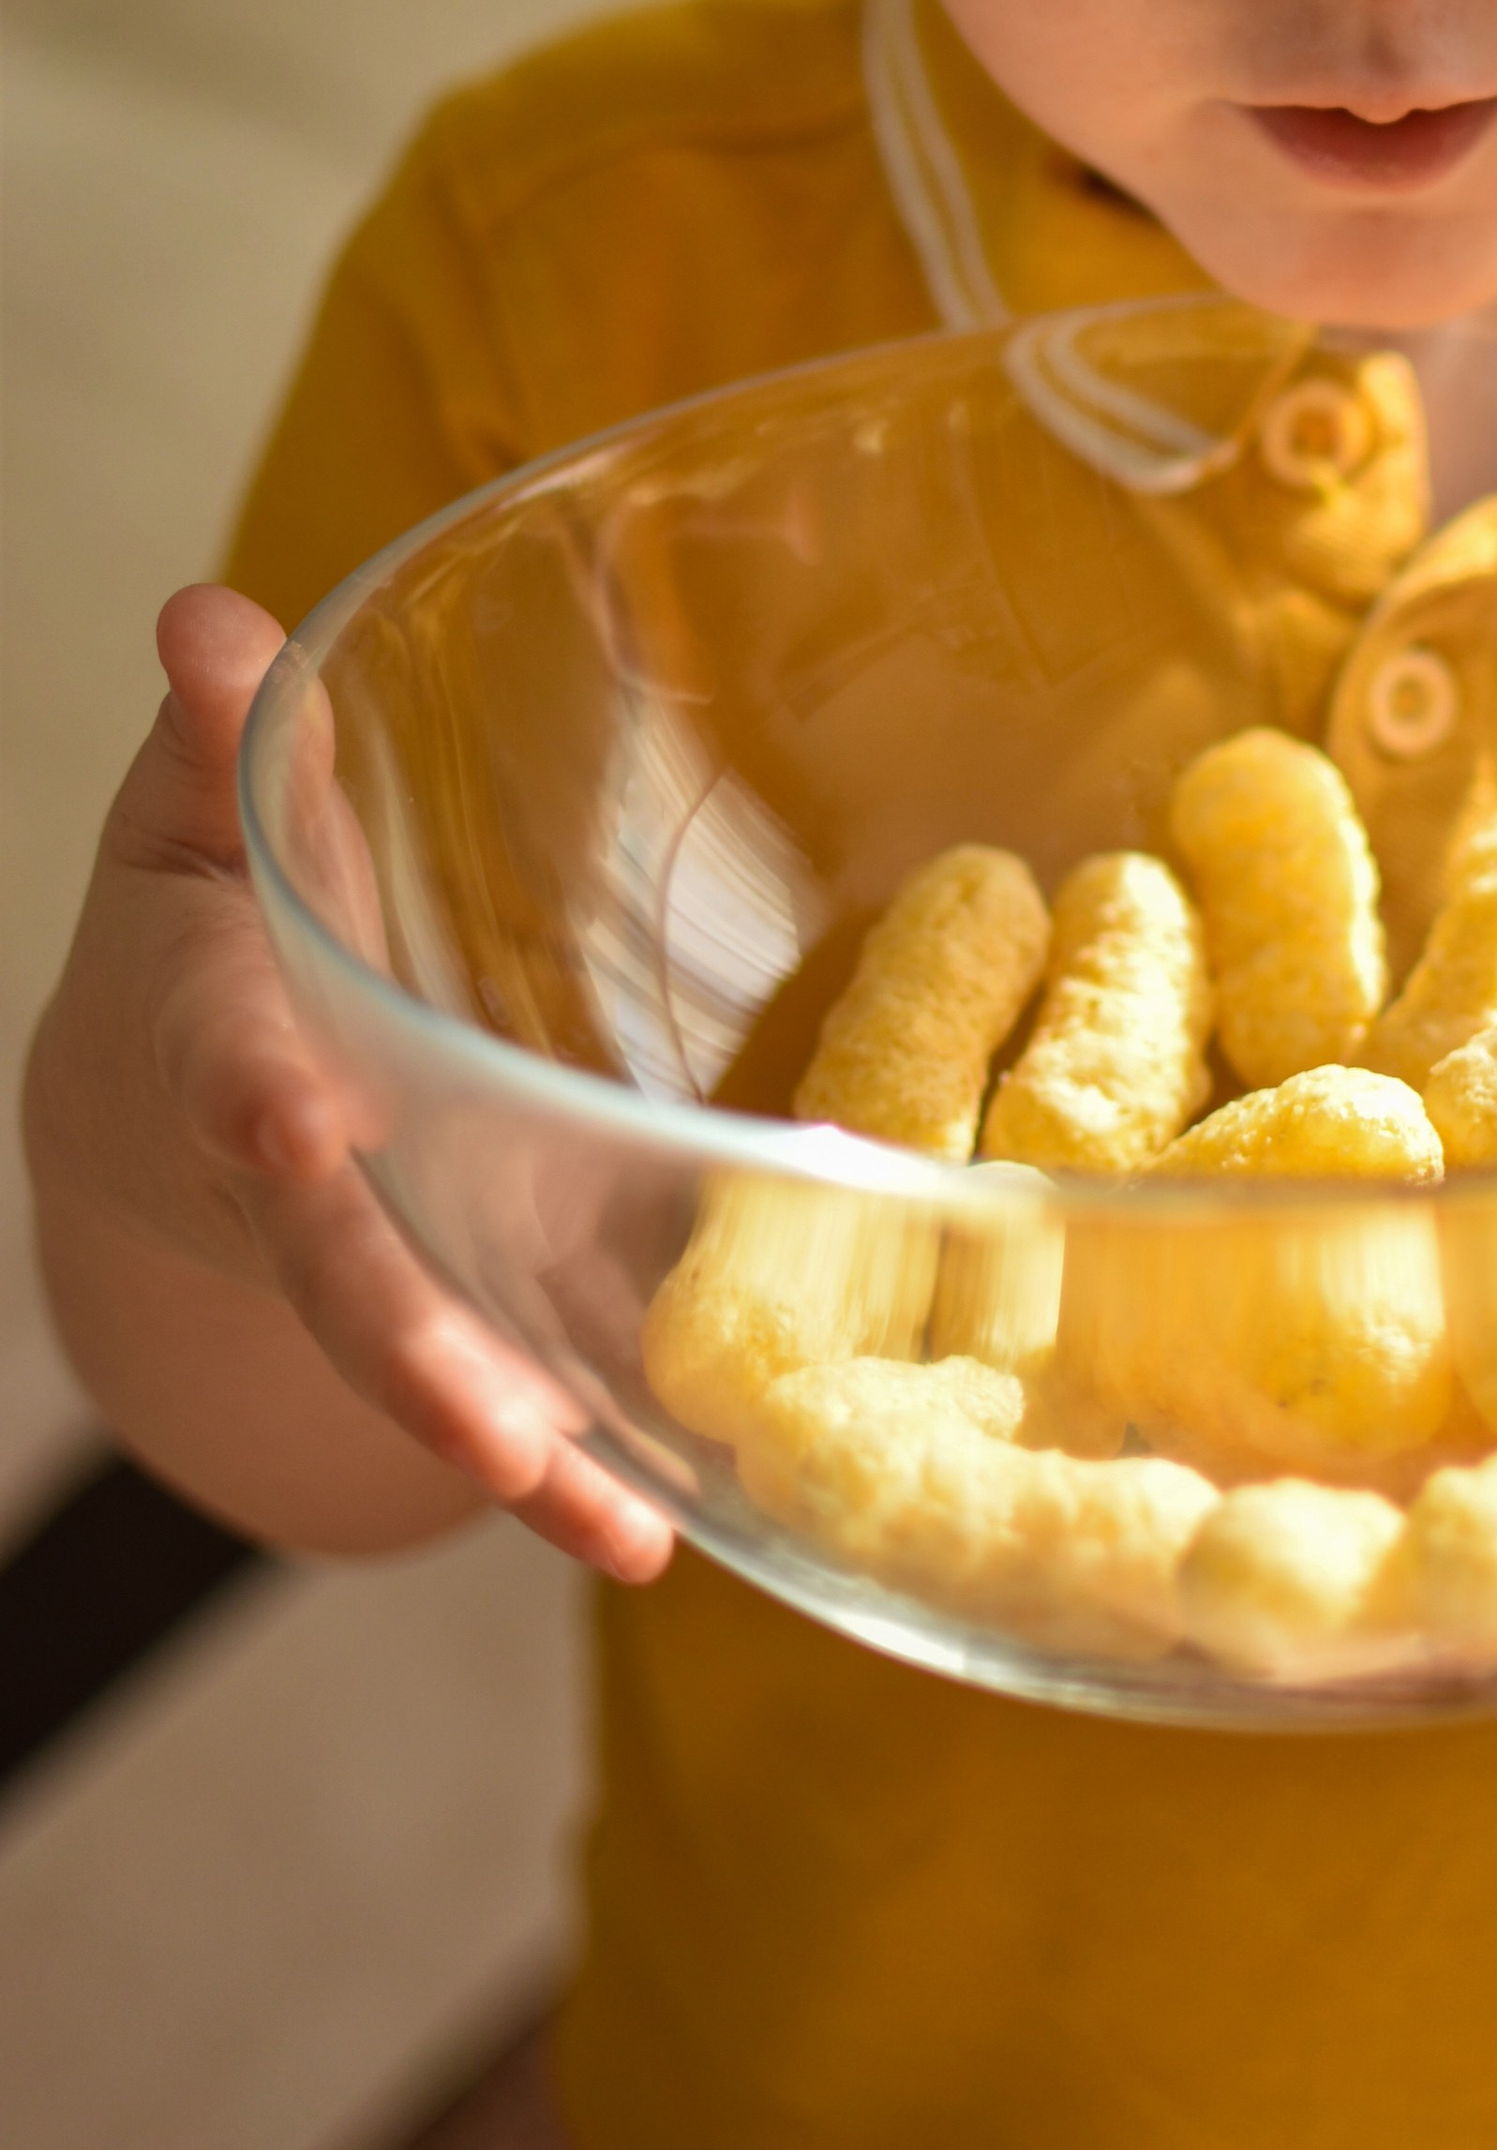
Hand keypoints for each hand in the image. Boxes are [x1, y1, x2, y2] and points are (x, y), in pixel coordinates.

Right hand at [26, 587, 672, 1579]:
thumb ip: (215, 738)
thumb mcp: (189, 820)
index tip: (292, 1130)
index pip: (231, 1068)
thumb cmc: (206, 930)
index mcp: (228, 1034)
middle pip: (349, 1276)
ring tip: (618, 1533)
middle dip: (416, 1356)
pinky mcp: (464, 1294)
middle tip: (498, 1439)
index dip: (259, 1105)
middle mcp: (304, 1175)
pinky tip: (673, 1527)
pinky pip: (523, 1384)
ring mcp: (382, 1257)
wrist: (171, 1106)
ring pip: (441, 1365)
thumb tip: (205, 616)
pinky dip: (584, 1463)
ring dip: (523, 1451)